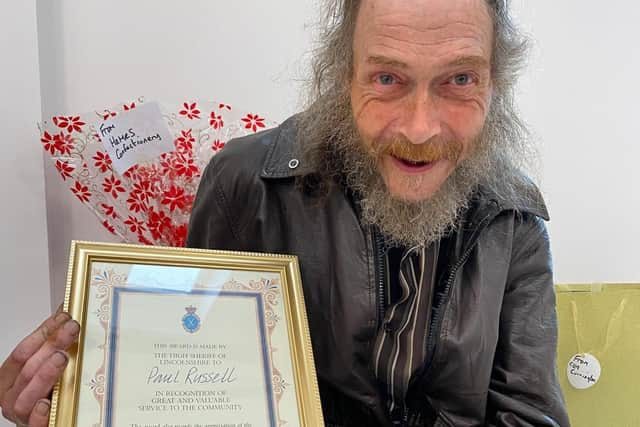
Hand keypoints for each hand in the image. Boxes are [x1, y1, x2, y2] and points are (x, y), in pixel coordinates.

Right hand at [0, 307, 79, 425]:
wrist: (43, 422)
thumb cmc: (42, 391)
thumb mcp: (43, 364)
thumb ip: (50, 342)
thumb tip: (64, 313)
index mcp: (9, 378)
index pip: (22, 352)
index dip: (43, 333)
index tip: (64, 318)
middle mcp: (12, 395)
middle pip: (29, 369)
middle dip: (51, 346)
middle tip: (70, 331)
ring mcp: (23, 414)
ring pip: (29, 395)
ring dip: (46, 375)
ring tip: (61, 359)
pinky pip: (35, 424)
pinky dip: (41, 414)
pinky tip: (49, 402)